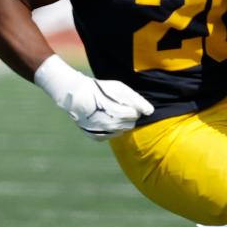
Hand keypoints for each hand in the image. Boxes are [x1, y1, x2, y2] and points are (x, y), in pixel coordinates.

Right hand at [33, 55, 153, 140]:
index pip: (135, 114)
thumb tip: (150, 112)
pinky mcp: (97, 137)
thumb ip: (137, 100)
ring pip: (121, 131)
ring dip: (119, 123)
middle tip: (116, 106)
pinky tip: (103, 119)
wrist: (76, 96)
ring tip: (109, 112)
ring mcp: (104, 133)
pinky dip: (109, 129)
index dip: (130, 107)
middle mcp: (113, 126)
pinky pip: (110, 135)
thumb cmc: (101, 90)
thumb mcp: (121, 89)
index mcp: (120, 114)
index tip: (122, 101)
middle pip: (130, 124)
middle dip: (126, 116)